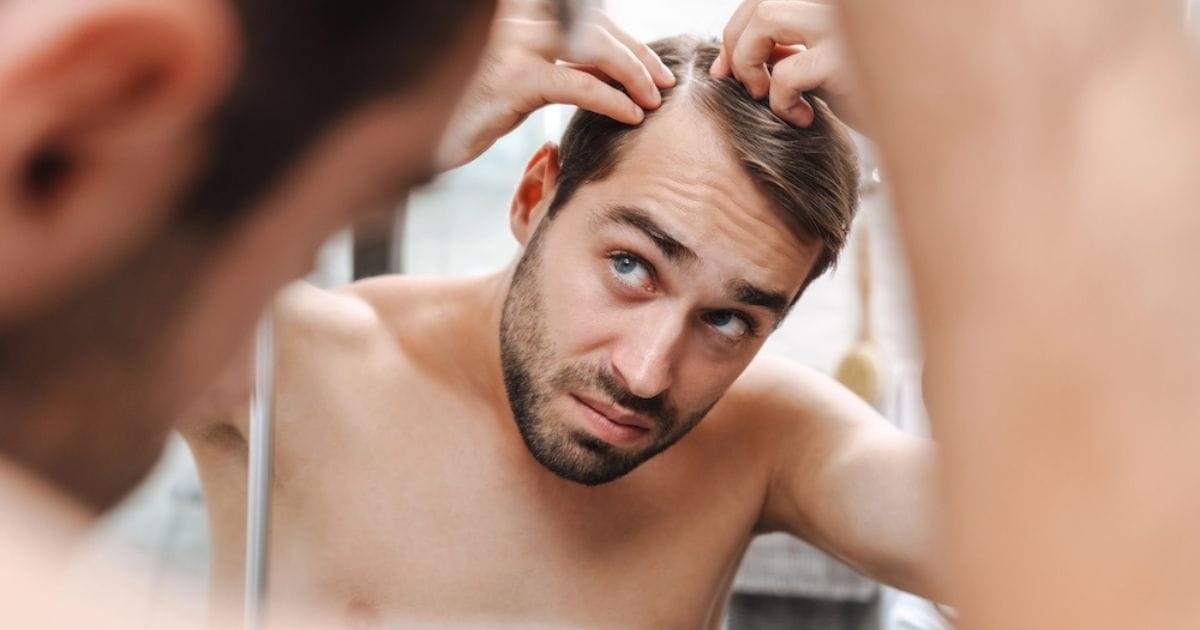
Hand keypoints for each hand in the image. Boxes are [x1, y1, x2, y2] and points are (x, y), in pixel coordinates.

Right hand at [436, 0, 675, 170]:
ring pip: (593, 49)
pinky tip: (631, 116)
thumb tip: (604, 65)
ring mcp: (514, 45)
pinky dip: (612, 99)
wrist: (432, 136)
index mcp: (518, 13)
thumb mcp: (521, 76)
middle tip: (664, 83)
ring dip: (632, 74)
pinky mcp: (514, 79)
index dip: (625, 40)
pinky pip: (579, 84)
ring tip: (654, 100)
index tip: (652, 66)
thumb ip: (556, 61)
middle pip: (594, 28)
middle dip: (636, 55)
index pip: (586, 16)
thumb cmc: (477, 109)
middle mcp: (515, 19)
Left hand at [711, 0, 866, 131]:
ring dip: (749, 61)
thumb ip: (787, 47)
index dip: (736, 32)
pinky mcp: (846, 58)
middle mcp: (839, 5)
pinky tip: (801, 118)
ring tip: (766, 95)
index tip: (726, 70)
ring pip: (766, 18)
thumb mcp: (821, 62)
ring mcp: (844, 25)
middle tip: (746, 87)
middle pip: (760, 2)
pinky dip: (779, 101)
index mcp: (831, 5)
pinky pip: (786, 72)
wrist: (922, 123)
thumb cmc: (872, 94)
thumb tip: (730, 54)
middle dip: (736, 46)